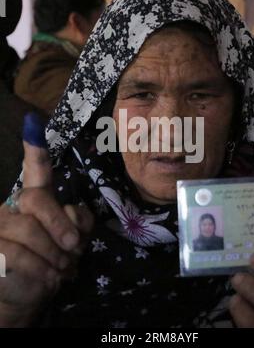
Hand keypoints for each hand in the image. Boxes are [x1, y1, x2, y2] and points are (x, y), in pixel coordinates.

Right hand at [0, 127, 93, 326]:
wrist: (24, 295)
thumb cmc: (51, 262)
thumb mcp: (72, 242)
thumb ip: (78, 223)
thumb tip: (74, 211)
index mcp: (33, 202)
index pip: (35, 173)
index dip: (36, 150)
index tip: (34, 123)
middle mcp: (11, 208)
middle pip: (36, 199)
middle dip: (60, 225)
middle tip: (73, 248)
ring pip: (30, 231)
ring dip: (55, 256)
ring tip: (61, 269)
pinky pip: (20, 256)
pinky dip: (42, 272)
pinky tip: (48, 279)